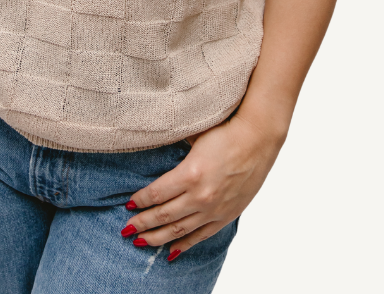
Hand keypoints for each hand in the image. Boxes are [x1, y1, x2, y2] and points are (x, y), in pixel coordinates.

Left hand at [121, 114, 285, 259]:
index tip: (128, 205)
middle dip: (142, 223)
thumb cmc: (226, 133)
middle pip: (163, 215)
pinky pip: (200, 236)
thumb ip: (174, 149)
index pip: (156, 194)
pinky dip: (184, 244)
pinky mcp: (225, 216)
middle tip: (126, 229)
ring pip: (179, 230)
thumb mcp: (194, 137)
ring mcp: (214, 209)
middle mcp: (200, 196)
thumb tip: (153, 147)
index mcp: (190, 174)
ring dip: (157, 238)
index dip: (140, 201)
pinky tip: (170, 251)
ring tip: (140, 241)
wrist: (258, 140)